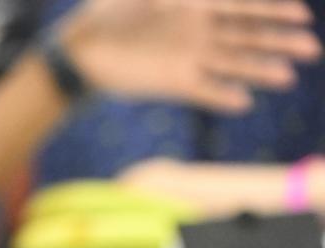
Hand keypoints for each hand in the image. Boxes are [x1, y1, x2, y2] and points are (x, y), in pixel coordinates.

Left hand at [61, 0, 321, 112]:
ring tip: (287, 78)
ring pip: (233, 64)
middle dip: (279, 41)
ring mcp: (191, 59)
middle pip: (249, 36)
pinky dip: (222, 96)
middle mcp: (201, 33)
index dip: (272, 10)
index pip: (243, 7)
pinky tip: (243, 101)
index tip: (302, 14)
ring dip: (260, 71)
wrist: (81, 52)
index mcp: (197, 5)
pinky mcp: (175, 83)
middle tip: (311, 50)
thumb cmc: (107, 13)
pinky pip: (205, 91)